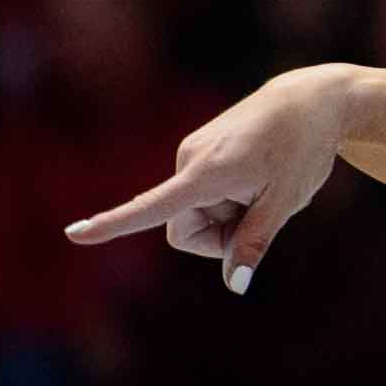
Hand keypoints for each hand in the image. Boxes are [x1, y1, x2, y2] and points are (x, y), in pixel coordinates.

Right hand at [61, 63, 353, 293]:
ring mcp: (191, 153)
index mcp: (207, 173)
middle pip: (186, 231)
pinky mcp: (198, 151)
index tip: (74, 235)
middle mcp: (188, 160)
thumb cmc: (303, 148)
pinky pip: (203, 196)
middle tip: (264, 209)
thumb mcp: (287, 200)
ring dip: (228, 215)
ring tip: (264, 184)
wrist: (311, 100)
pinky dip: (228, 198)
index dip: (114, 225)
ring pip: (196, 215)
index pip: (153, 207)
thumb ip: (255, 241)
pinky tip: (259, 174)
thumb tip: (235, 285)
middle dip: (220, 237)